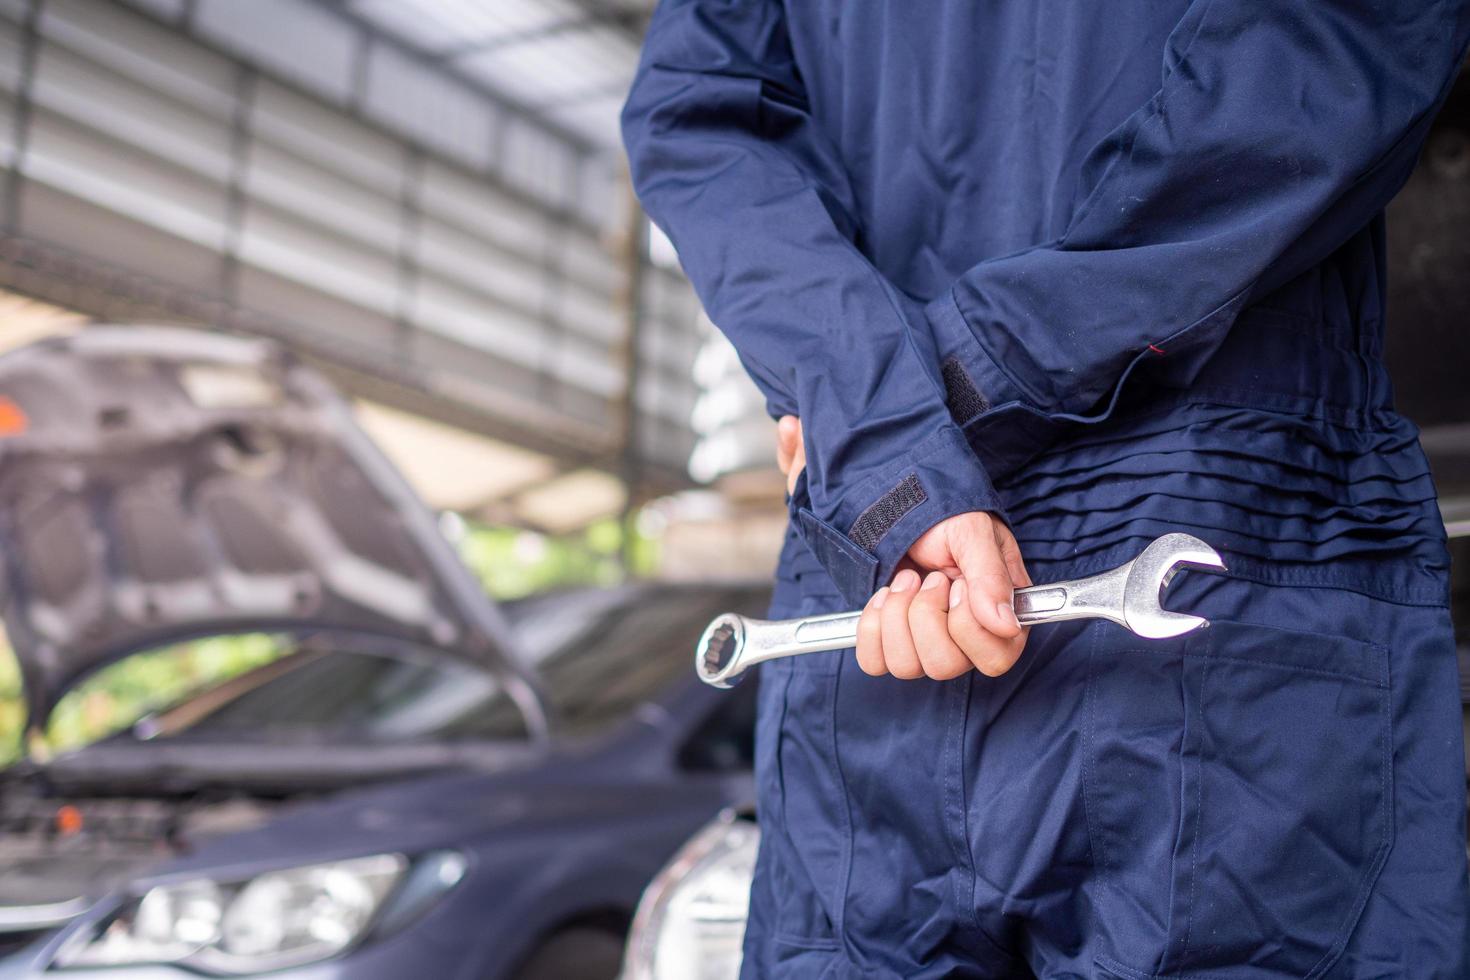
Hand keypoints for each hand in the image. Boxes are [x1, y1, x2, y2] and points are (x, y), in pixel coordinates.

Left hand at [775, 414, 1030, 677]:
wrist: (908, 513)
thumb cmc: (949, 523)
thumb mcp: (974, 536)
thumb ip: (991, 577)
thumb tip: (1005, 624)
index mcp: (1002, 623)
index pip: (994, 660)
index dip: (968, 624)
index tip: (957, 583)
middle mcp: (967, 643)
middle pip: (944, 666)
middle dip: (926, 613)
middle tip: (929, 577)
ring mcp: (926, 647)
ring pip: (906, 666)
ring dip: (898, 613)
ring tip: (907, 578)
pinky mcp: (891, 644)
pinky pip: (873, 661)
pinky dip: (872, 626)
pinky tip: (884, 596)